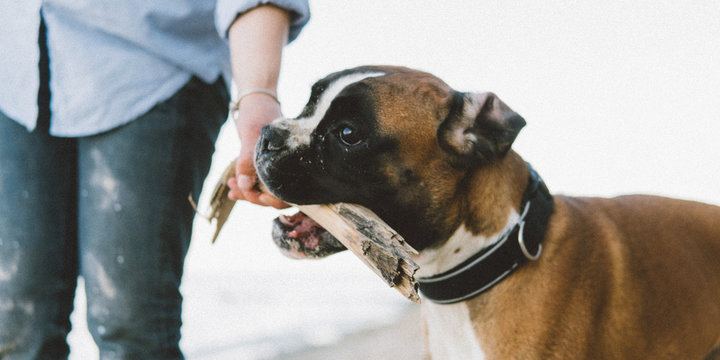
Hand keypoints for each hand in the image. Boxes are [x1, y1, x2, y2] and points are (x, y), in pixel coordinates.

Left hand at [227, 94, 289, 208]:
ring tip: (231, 188)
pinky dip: (246, 184)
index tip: (255, 195)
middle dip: (253, 195)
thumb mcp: (252, 134)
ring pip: (266, 187)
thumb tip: (245, 185)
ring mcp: (278, 164)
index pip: (287, 193)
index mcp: (291, 161)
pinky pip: (259, 179)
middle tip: (234, 191)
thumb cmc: (258, 112)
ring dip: (247, 190)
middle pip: (275, 194)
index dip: (272, 200)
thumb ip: (248, 160)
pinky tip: (233, 185)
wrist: (257, 98)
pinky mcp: (268, 163)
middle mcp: (288, 165)